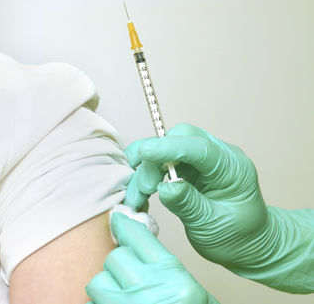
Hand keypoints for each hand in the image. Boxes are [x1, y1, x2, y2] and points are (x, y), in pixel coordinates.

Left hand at [86, 213, 217, 303]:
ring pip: (98, 282)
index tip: (118, 220)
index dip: (125, 226)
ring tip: (124, 300)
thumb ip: (165, 270)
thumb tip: (135, 244)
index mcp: (173, 279)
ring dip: (107, 288)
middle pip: (114, 258)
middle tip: (132, 278)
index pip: (137, 237)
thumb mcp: (193, 294)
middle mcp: (147, 291)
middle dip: (120, 266)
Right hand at [123, 123, 268, 269]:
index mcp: (233, 169)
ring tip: (137, 198)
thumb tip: (165, 187)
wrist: (248, 245)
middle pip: (179, 139)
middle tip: (144, 189)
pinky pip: (163, 161)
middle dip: (154, 159)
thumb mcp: (212, 227)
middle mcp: (219, 157)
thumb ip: (188, 205)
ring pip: (167, 149)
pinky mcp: (190, 167)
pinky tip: (142, 193)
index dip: (169, 148)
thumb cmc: (237, 237)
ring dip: (147, 170)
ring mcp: (203, 160)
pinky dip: (149, 174)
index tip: (143, 153)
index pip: (199, 148)